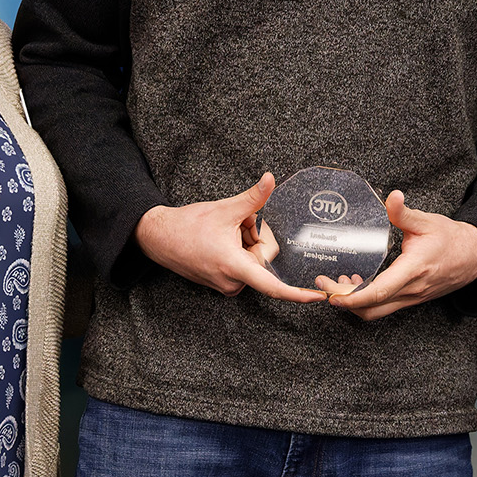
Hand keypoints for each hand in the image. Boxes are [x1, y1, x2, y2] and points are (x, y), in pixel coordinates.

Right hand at [133, 174, 326, 302]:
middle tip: (238, 224)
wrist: (158, 237)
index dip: (297, 294)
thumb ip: (253, 197)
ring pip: (254, 261)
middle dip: (256, 237)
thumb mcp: (224, 209)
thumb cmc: (187, 226)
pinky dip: (239, 249)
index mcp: (234, 267)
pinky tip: (223, 239)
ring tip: (226, 232)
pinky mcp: (223, 284)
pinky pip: (244, 266)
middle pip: (264, 260)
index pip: (273, 287)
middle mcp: (232, 282)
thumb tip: (271, 179)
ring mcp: (227, 285)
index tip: (318, 297)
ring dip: (246, 242)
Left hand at [320, 191, 476, 320]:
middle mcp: (411, 289)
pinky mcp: (412, 299)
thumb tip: (391, 196)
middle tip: (325, 285)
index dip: (352, 297)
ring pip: (377, 312)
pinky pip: (385, 308)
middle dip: (344, 301)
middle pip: (371, 308)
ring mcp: (412, 298)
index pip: (380, 292)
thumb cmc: (451, 238)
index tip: (332, 293)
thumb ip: (403, 212)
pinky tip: (359, 283)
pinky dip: (367, 301)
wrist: (475, 257)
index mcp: (413, 269)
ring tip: (340, 284)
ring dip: (355, 303)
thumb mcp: (427, 221)